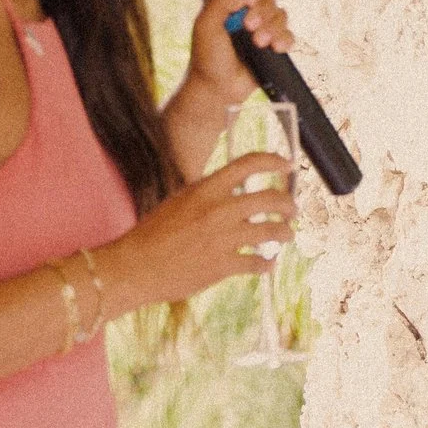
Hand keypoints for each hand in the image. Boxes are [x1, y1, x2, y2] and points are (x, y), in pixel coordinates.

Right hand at [99, 153, 296, 307]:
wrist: (134, 267)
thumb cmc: (152, 234)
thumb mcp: (179, 201)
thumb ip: (207, 195)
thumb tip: (233, 193)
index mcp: (206, 189)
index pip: (248, 164)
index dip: (274, 160)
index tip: (287, 164)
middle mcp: (219, 210)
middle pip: (271, 198)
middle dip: (288, 203)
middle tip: (292, 209)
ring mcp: (224, 238)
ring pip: (273, 231)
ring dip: (285, 232)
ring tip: (287, 234)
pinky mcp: (224, 266)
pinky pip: (259, 262)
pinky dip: (268, 263)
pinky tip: (268, 263)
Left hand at [184, 0, 296, 106]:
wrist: (220, 88)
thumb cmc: (207, 57)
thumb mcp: (206, 25)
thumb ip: (220, 1)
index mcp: (231, 0)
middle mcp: (249, 10)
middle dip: (261, 10)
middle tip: (247, 27)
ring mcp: (264, 26)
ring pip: (281, 13)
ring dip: (271, 27)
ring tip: (258, 43)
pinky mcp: (275, 44)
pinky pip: (289, 34)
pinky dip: (284, 40)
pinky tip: (274, 49)